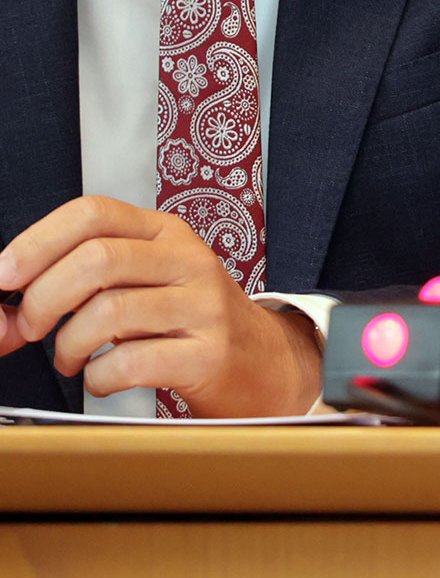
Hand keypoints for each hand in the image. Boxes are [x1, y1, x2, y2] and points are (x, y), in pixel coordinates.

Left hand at [0, 197, 321, 416]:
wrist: (262, 363)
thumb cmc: (189, 322)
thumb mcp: (147, 280)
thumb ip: (86, 278)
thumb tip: (7, 302)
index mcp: (166, 234)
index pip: (93, 213)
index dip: (37, 241)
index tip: (4, 276)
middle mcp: (188, 261)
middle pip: (95, 260)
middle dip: (42, 300)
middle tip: (32, 328)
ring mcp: (203, 306)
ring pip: (106, 312)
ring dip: (67, 346)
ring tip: (72, 358)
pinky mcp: (208, 354)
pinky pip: (128, 363)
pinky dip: (97, 379)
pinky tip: (103, 378)